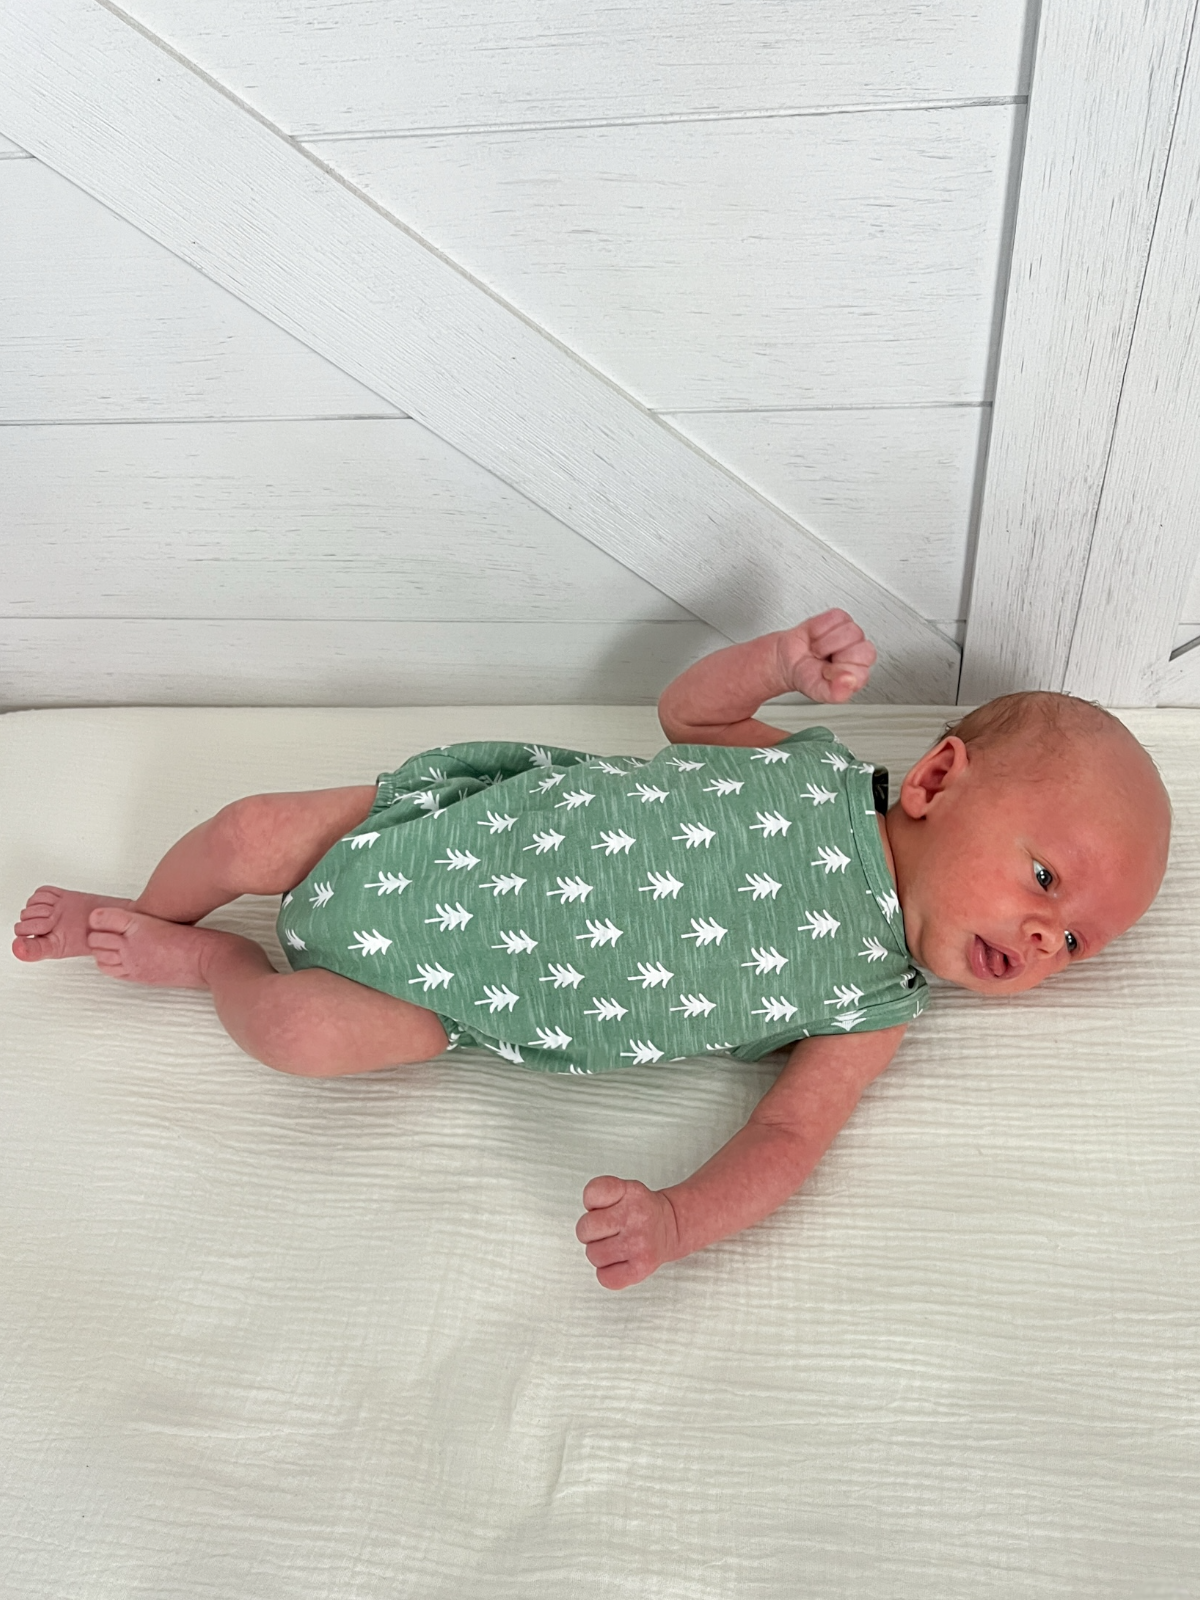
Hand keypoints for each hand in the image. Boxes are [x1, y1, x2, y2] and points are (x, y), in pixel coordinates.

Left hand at [576, 1175, 680, 1289]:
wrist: (671, 1227)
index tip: (601, 1207)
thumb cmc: (642, 1210)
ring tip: (614, 1245)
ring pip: (593, 1255)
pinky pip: (604, 1277)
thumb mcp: (625, 1188)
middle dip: (590, 1232)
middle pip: (584, 1229)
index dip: (591, 1203)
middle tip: (606, 1230)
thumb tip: (588, 1216)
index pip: (592, 1193)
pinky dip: (606, 1273)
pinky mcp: (640, 1269)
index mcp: (631, 1193)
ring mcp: (638, 1245)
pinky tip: (618, 1260)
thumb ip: (601, 1192)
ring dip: (599, 1252)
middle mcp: (635, 1217)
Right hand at [775, 609, 876, 702]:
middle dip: (835, 654)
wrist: (787, 660)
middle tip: (823, 660)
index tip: (827, 672)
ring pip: (850, 631)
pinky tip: (816, 636)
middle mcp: (859, 653)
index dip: (842, 669)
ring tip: (818, 649)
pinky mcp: (839, 618)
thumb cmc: (805, 675)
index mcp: (859, 673)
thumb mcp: (817, 691)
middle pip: (863, 647)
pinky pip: (835, 618)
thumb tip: (850, 681)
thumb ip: (836, 693)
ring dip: (825, 642)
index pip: (864, 668)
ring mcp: (851, 633)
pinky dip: (819, 628)